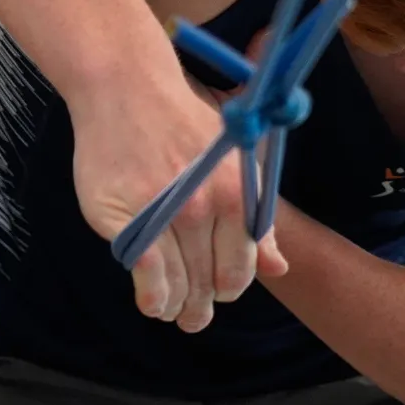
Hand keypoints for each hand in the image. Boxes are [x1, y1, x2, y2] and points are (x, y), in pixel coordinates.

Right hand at [69, 68, 287, 332]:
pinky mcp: (125, 215)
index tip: (217, 293)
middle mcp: (204, 206)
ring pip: (177, 282)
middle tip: (193, 316)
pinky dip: (152, 296)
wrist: (126, 88)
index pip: (240, 269)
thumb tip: (278, 270)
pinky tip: (151, 303)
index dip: (228, 288)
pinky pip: (146, 272)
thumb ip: (256, 220)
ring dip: (176, 306)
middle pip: (207, 280)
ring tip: (171, 311)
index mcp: (237, 194)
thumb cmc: (180, 122)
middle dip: (201, 306)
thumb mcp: (233, 163)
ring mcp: (163, 212)